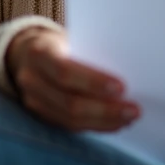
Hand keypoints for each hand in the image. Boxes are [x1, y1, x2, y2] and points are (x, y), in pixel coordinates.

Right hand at [6, 26, 139, 131]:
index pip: (65, 71)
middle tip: (134, 110)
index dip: (93, 82)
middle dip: (106, 109)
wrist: (30, 52)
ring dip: (104, 121)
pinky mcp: (42, 116)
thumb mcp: (72, 37)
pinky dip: (96, 126)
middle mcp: (31, 79)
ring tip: (129, 118)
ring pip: (71, 120)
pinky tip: (116, 123)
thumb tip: (130, 71)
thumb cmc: (62, 43)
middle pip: (69, 102)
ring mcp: (34, 101)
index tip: (122, 87)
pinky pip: (71, 127)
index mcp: (39, 53)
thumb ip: (91, 52)